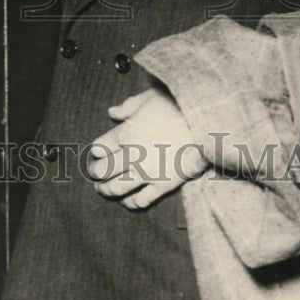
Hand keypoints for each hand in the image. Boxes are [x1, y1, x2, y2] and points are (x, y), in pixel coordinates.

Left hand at [87, 88, 207, 209]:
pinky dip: (130, 203)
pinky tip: (127, 200)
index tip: (98, 152)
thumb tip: (112, 112)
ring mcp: (146, 173)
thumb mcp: (150, 97)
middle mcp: (131, 156)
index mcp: (125, 133)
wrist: (206, 124)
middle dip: (95, 172)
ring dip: (105, 190)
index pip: (99, 148)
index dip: (96, 150)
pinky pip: (141, 200)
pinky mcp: (162, 186)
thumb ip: (128, 106)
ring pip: (117, 188)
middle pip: (103, 170)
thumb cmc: (178, 106)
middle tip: (93, 172)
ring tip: (102, 189)